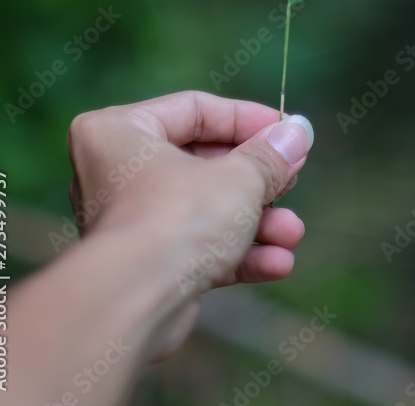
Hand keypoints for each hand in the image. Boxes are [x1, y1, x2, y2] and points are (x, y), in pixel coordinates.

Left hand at [65, 91, 313, 357]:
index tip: (287, 131)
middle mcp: (115, 172)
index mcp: (120, 131)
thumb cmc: (177, 219)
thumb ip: (270, 154)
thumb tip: (299, 133)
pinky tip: (277, 262)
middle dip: (257, 180)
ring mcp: (130, 223)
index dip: (248, 119)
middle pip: (203, 162)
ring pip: (204, 210)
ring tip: (292, 233)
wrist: (133, 305)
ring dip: (255, 222)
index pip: (195, 110)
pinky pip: (195, 248)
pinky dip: (236, 253)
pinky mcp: (144, 268)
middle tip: (293, 179)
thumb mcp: (238, 177)